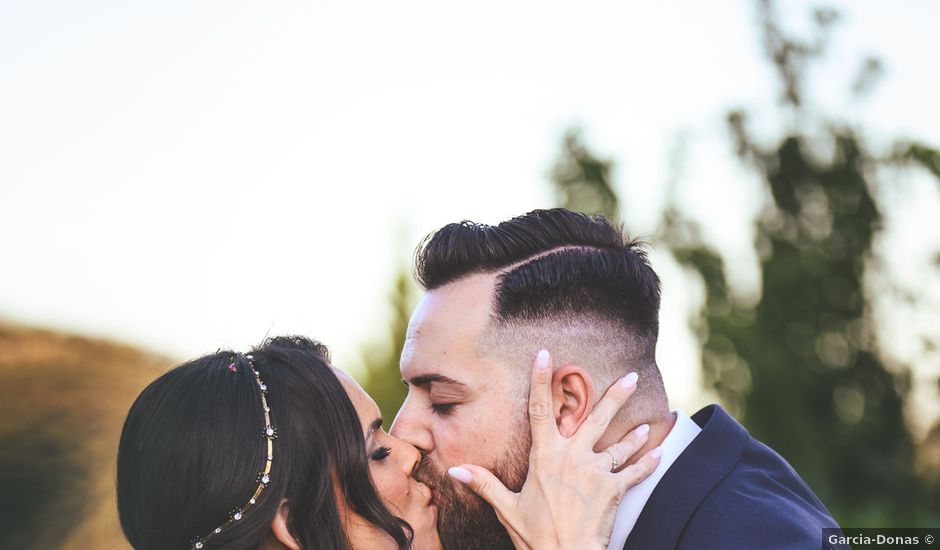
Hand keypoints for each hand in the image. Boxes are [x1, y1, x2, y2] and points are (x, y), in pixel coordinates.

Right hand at [446, 349, 661, 549]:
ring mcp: (596, 472)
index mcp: (545, 457)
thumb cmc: (536, 535)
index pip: (540, 410)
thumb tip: (454, 470)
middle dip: (615, 395)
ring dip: (635, 433)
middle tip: (632, 375)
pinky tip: (659, 452)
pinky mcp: (614, 490)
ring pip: (620, 445)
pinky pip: (635, 472)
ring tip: (647, 423)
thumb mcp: (507, 507)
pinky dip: (648, 462)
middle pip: (596, 418)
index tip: (545, 355)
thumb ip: (484, 484)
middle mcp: (573, 458)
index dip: (541, 380)